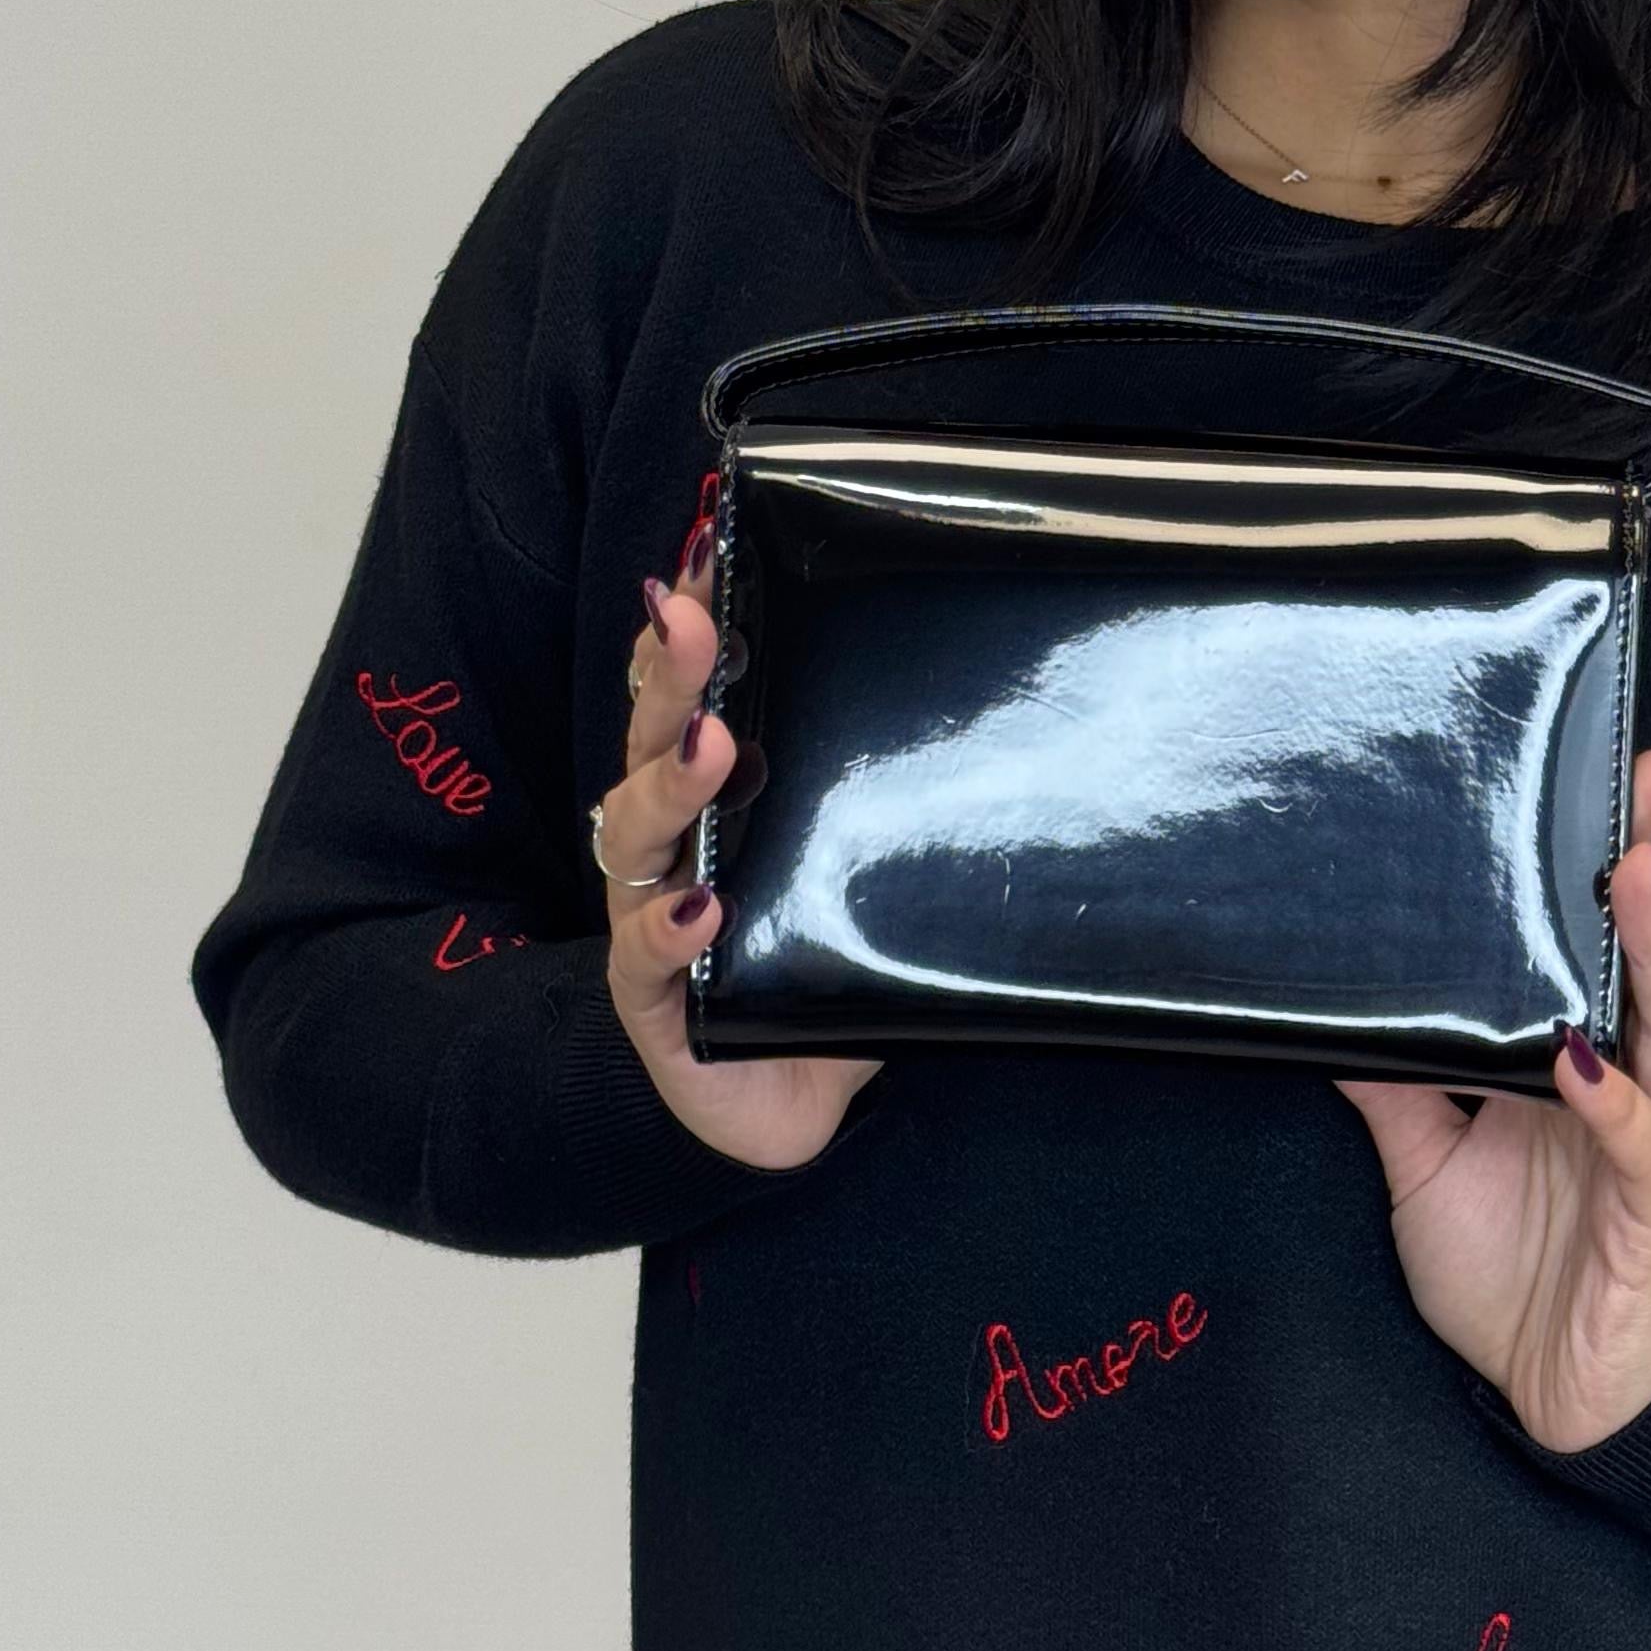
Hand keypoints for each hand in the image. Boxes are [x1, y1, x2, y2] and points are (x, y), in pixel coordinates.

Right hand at [599, 514, 878, 1168]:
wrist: (786, 1102)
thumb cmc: (825, 967)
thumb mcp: (871, 867)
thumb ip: (905, 798)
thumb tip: (1016, 702)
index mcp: (713, 793)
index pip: (690, 689)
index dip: (692, 621)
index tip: (708, 548)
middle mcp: (669, 841)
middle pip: (651, 739)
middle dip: (670, 674)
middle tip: (693, 619)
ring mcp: (647, 915)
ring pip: (634, 835)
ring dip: (667, 785)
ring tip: (710, 749)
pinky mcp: (652, 1001)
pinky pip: (644, 958)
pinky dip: (668, 929)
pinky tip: (700, 908)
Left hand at [1336, 727, 1650, 1451]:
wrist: (1555, 1404)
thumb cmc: (1510, 1280)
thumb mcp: (1423, 1167)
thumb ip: (1394, 1085)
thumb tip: (1327, 1009)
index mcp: (1585, 1060)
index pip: (1603, 940)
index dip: (1609, 856)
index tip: (1605, 764)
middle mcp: (1630, 1083)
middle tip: (1649, 771)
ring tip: (1636, 868)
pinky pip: (1639, 1141)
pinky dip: (1612, 1096)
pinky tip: (1581, 1054)